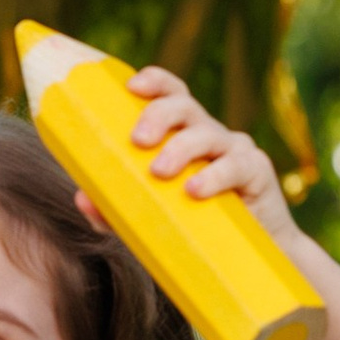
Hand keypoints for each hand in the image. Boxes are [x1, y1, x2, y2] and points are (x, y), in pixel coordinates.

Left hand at [120, 67, 298, 241]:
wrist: (241, 258)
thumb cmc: (191, 226)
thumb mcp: (147, 216)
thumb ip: (114, 207)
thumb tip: (82, 198)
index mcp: (182, 133)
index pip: (170, 94)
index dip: (155, 82)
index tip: (132, 87)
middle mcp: (208, 134)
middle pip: (184, 106)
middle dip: (158, 115)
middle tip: (137, 141)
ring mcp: (234, 150)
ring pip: (208, 133)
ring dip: (181, 148)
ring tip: (159, 172)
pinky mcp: (257, 173)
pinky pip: (237, 166)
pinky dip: (214, 176)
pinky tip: (195, 189)